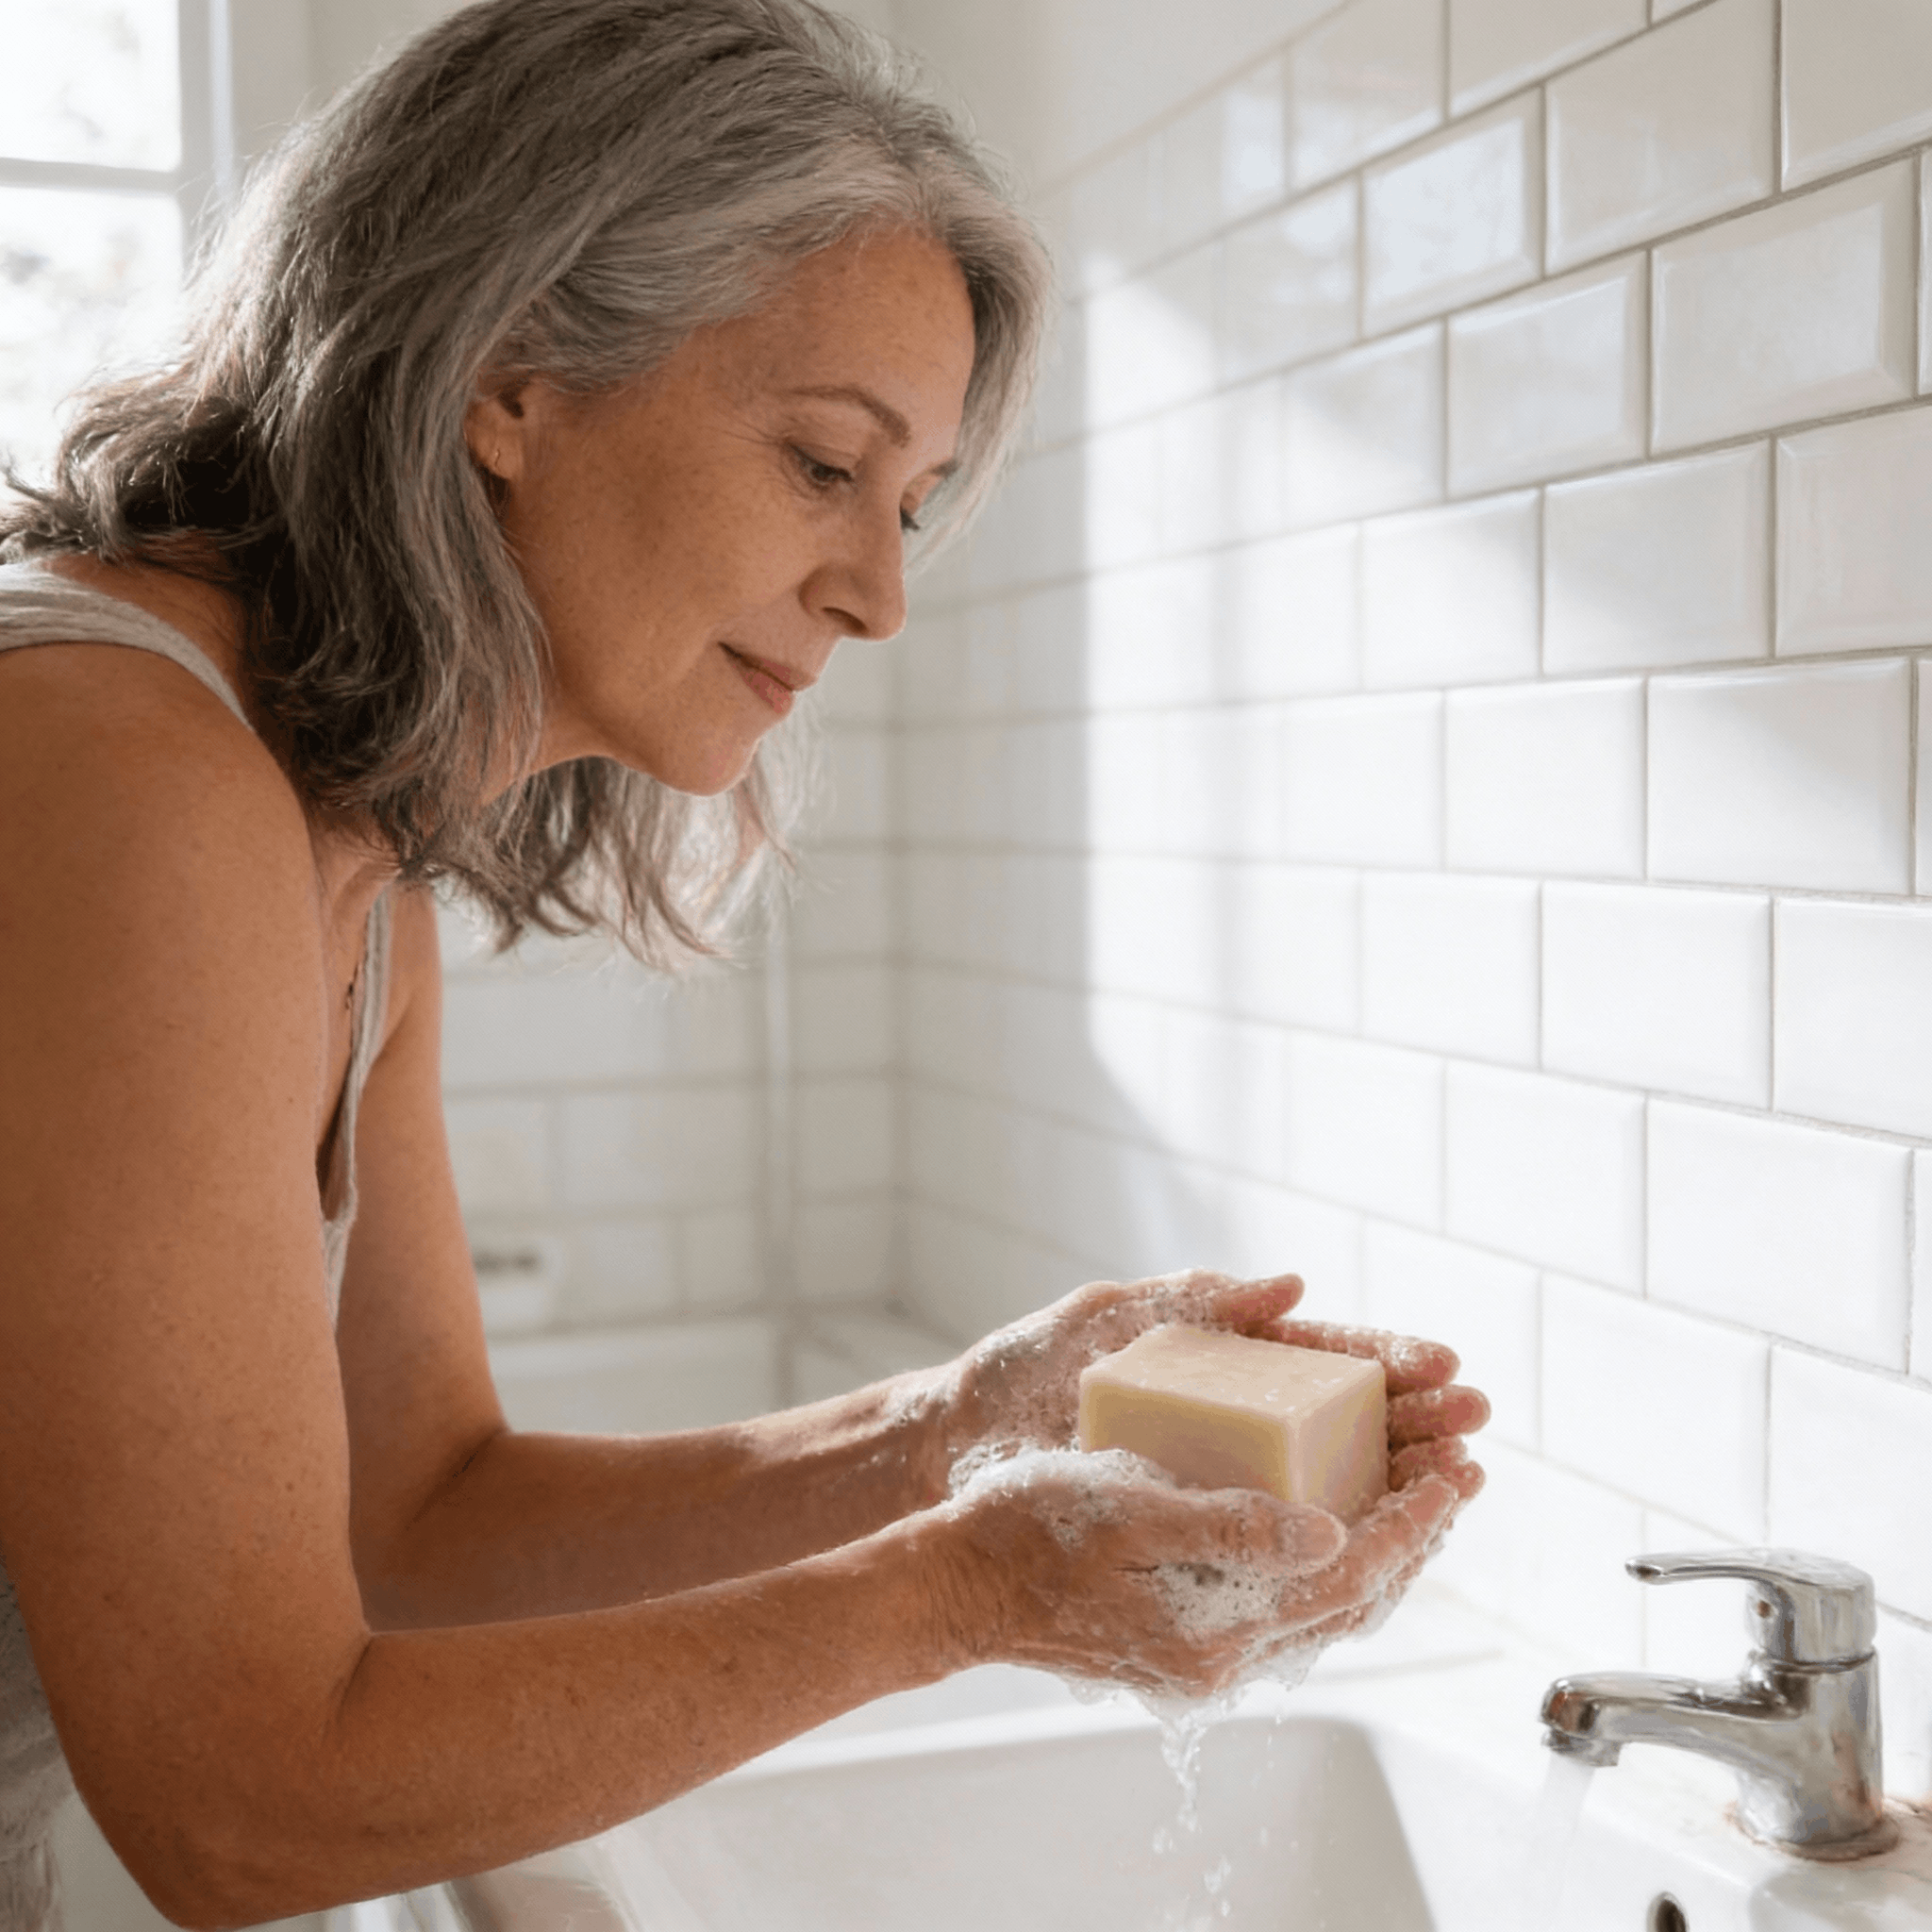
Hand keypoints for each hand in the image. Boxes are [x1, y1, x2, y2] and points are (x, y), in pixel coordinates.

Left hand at [932, 1269, 1491, 1506]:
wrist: (956, 1443)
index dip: (1386, 1364)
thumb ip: (1190, 1300)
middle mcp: (1234, 1423)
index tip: (1444, 1369)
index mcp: (1223, 1360)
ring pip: (1329, 1487)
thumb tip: (1290, 1286)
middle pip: (1346, 1423)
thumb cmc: (1025, 1371)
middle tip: (1472, 1425)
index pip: (1324, 1361)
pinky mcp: (1197, 1534)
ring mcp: (1220, 1482)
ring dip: (1394, 1485)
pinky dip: (1335, 1543)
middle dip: (1415, 1422)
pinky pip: (1279, 1542)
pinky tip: (1381, 1550)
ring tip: (1454, 1482)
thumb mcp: (1106, 1319)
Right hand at [937, 1451, 1460, 1698]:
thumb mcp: (1128, 1508)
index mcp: (1214, 1624)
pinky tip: (1339, 1523)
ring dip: (1380, 1547)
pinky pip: (1285, 1601)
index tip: (1453, 1472)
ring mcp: (1203, 1648)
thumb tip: (1328, 1533)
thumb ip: (1229, 1525)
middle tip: (1460, 1471)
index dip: (1408, 1522)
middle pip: (1349, 1598)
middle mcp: (1220, 1651)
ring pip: (1323, 1604)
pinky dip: (1329, 1560)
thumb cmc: (1028, 1529)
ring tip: (1422, 1493)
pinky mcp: (1185, 1633)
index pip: (1345, 1575)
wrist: (957, 1582)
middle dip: (1413, 1534)